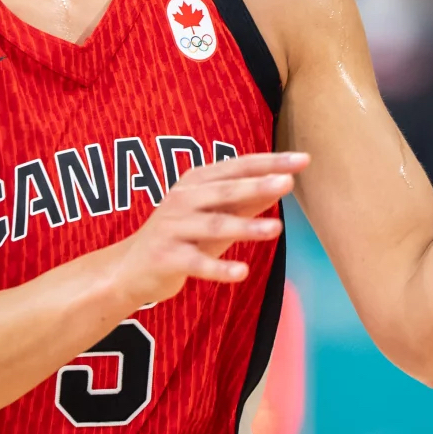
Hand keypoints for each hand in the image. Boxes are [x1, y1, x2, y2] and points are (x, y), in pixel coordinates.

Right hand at [108, 152, 307, 307]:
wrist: (130, 268)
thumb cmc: (179, 236)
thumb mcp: (213, 214)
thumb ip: (245, 201)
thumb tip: (284, 182)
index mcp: (196, 182)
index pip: (238, 167)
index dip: (270, 163)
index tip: (302, 160)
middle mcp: (183, 200)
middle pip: (226, 191)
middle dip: (258, 185)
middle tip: (288, 182)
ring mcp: (173, 228)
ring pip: (214, 225)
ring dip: (245, 227)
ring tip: (276, 229)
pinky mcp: (167, 258)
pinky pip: (197, 263)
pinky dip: (219, 268)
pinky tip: (242, 273)